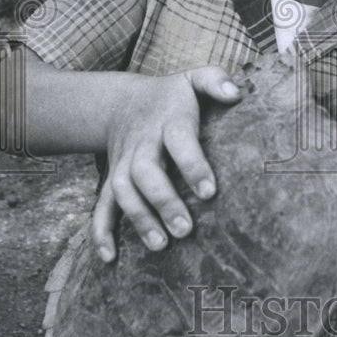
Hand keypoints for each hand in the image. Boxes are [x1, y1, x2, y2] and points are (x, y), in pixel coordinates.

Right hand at [92, 67, 239, 261]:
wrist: (123, 102)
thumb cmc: (173, 96)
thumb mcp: (194, 79)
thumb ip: (216, 81)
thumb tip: (235, 93)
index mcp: (168, 118)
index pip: (178, 139)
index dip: (192, 165)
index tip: (209, 192)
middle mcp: (142, 142)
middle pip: (145, 170)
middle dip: (163, 201)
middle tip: (185, 229)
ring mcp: (123, 162)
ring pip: (122, 190)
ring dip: (139, 218)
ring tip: (161, 245)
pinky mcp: (112, 179)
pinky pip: (101, 205)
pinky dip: (101, 231)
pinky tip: (109, 257)